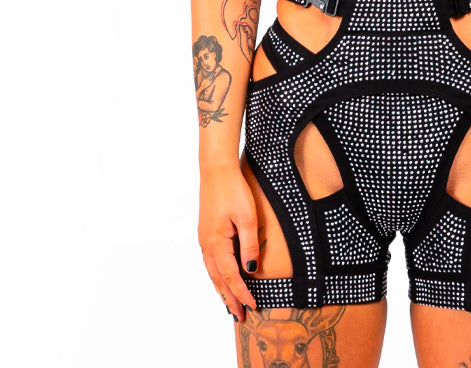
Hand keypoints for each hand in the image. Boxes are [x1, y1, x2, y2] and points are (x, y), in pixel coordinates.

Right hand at [198, 165, 258, 321]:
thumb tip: (250, 269)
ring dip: (221, 289)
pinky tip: (222, 278)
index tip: (251, 306)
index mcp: (216, 243)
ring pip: (212, 271)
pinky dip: (217, 275)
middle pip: (218, 279)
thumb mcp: (248, 217)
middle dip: (229, 298)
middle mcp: (207, 244)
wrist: (216, 170)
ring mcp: (204, 238)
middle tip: (239, 316)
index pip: (230, 276)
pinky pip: (210, 261)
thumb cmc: (234, 190)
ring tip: (230, 304)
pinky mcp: (206, 231)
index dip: (241, 293)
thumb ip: (249, 244)